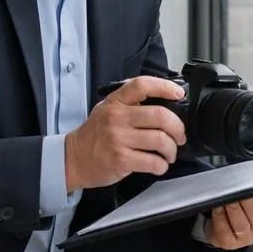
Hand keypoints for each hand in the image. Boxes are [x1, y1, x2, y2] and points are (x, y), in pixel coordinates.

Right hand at [65, 75, 186, 191]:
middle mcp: (117, 118)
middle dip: (178, 128)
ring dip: (172, 150)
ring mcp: (119, 139)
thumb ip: (130, 104)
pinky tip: (159, 165)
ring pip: (161, 140)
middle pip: (161, 116)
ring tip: (169, 153)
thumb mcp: (107, 110)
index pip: (142, 85)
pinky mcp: (121, 160)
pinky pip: (153, 162)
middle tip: (179, 136)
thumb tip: (165, 104)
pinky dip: (162, 165)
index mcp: (116, 102)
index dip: (165, 87)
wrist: (73, 158)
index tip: (178, 94)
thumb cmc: (95, 135)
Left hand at [204, 183, 252, 250]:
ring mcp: (247, 237)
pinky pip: (224, 229)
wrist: (231, 229)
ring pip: (239, 221)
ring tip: (224, 197)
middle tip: (233, 185)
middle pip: (252, 210)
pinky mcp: (230, 243)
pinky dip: (220, 217)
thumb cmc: (248, 210)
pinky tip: (217, 208)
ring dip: (230, 207)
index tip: (251, 180)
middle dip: (241, 196)